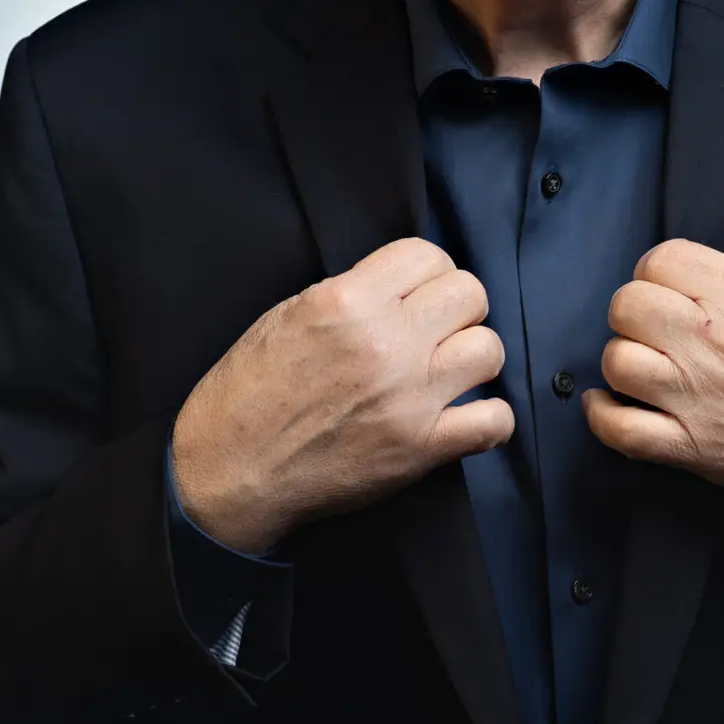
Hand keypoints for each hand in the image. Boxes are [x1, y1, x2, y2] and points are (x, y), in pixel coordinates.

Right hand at [170, 237, 513, 551]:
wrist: (229, 469)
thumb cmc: (248, 393)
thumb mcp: (286, 315)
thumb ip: (350, 294)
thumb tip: (401, 287)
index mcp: (346, 302)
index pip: (428, 254)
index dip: (430, 270)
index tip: (422, 290)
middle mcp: (384, 343)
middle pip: (470, 294)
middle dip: (457, 308)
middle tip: (437, 329)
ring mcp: (408, 397)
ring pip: (489, 349)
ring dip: (473, 358)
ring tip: (449, 371)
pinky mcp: (420, 447)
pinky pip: (494, 421)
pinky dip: (489, 419)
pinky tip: (467, 416)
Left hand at [581, 238, 723, 520]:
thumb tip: (689, 278)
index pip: (661, 261)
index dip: (656, 274)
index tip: (667, 291)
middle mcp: (721, 342)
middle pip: (628, 305)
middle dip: (636, 314)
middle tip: (655, 330)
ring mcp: (704, 399)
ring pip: (617, 360)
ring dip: (624, 362)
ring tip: (645, 367)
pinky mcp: (697, 450)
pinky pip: (620, 429)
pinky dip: (602, 415)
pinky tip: (607, 403)